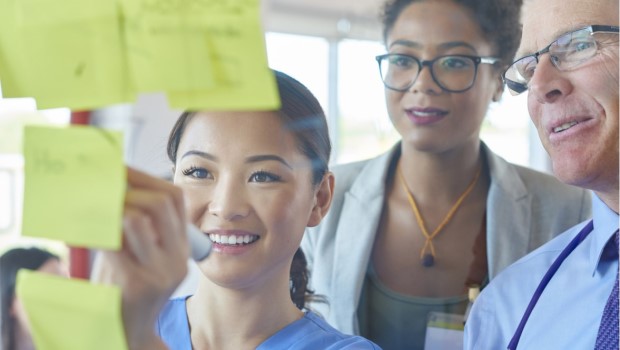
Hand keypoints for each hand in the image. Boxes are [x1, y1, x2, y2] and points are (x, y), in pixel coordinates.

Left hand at [92, 167, 188, 349]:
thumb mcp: (139, 255)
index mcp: (181, 248)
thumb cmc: (125, 291)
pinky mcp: (137, 284)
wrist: (126, 334)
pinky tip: (86, 233)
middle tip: (103, 189)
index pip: (175, 198)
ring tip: (95, 216)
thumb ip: (134, 225)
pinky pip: (114, 243)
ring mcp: (160, 273)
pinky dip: (96, 231)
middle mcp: (177, 259)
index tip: (119, 170)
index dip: (146, 178)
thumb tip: (112, 184)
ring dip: (111, 210)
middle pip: (160, 203)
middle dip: (128, 189)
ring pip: (138, 218)